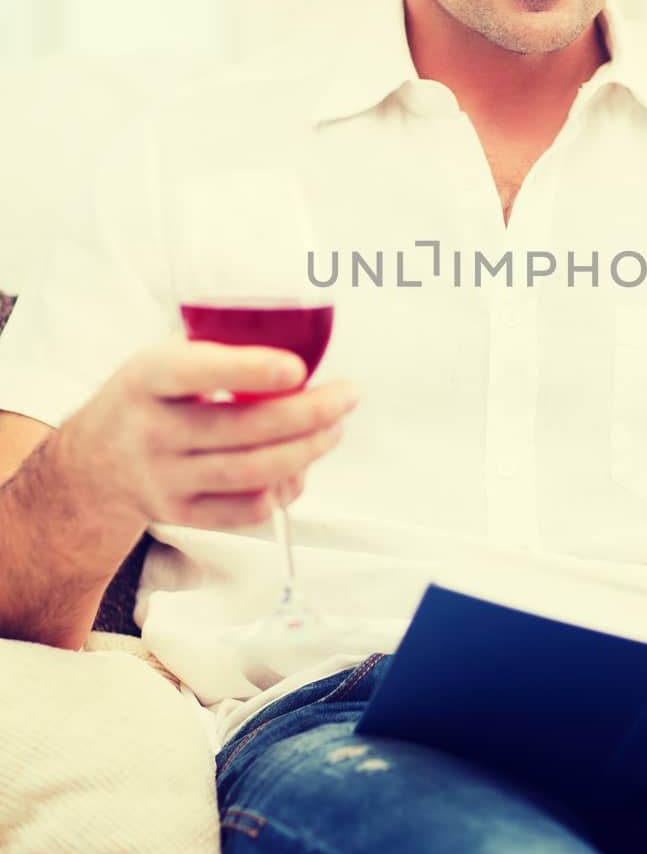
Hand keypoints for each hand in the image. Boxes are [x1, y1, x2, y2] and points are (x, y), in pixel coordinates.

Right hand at [63, 334, 359, 538]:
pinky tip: (300, 468)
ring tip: (334, 430)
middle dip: (307, 413)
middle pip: (241, 429)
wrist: (91, 464)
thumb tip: (299, 338)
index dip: (249, 370)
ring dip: (305, 452)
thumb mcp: (164, 360)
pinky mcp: (180, 515)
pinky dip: (282, 492)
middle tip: (347, 397)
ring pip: (250, 473)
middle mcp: (152, 431)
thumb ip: (217, 350)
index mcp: (148, 378)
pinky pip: (244, 511)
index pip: (197, 371)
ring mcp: (164, 479)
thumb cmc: (148, 398)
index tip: (298, 368)